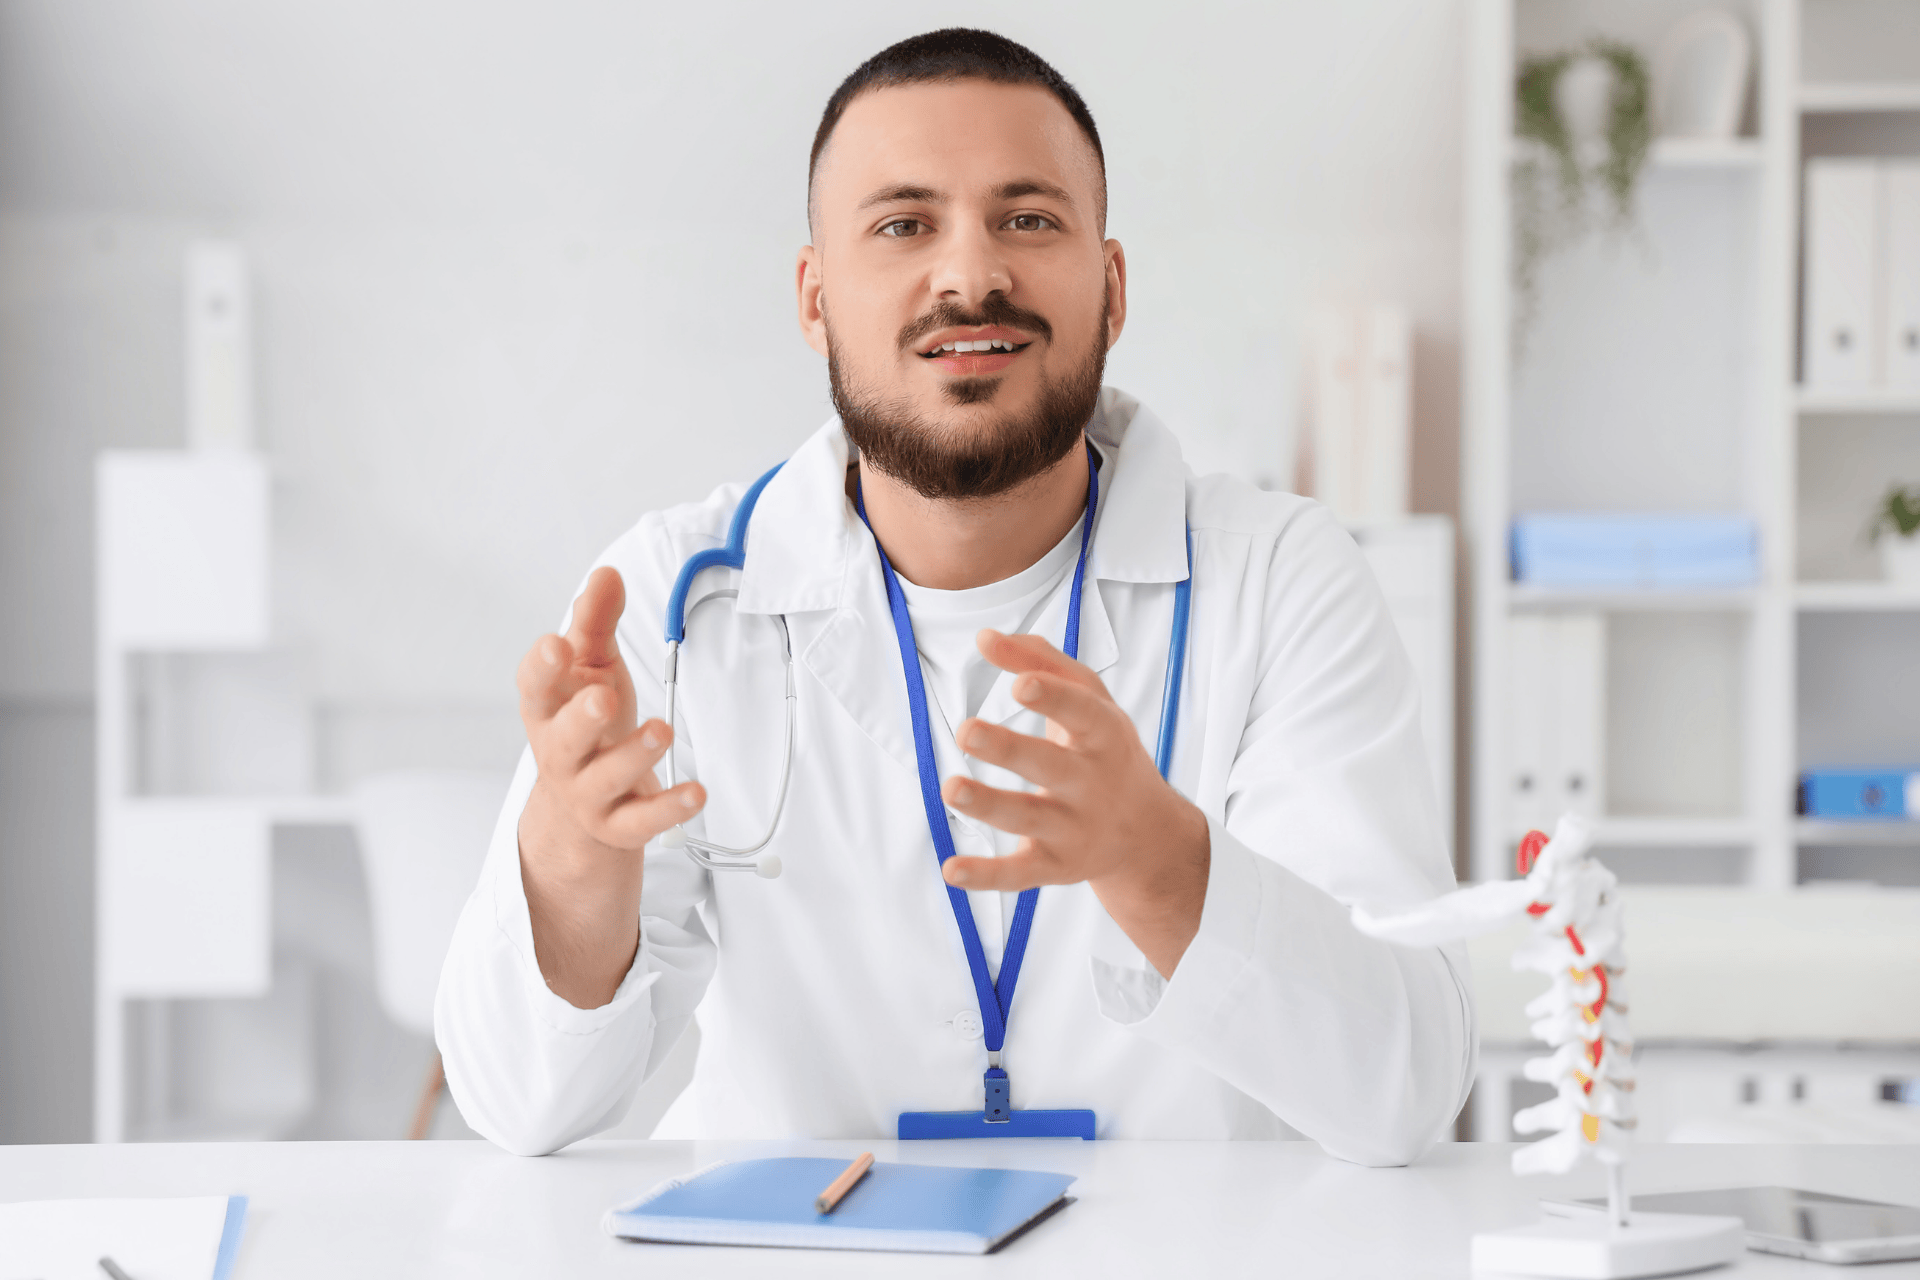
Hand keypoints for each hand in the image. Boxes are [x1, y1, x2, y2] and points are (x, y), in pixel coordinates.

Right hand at [515, 566, 704, 1007]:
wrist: (584, 804)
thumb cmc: (588, 722)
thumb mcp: (591, 669)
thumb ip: (596, 622)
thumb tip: (606, 573)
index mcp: (549, 710)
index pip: (535, 689)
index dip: (542, 668)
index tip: (556, 644)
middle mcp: (561, 754)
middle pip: (564, 739)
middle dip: (582, 718)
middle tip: (604, 697)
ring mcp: (588, 793)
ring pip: (606, 780)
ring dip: (634, 756)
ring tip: (662, 730)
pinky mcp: (620, 825)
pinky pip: (642, 822)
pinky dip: (670, 808)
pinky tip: (697, 792)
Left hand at [939, 629, 1209, 977]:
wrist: (1149, 834)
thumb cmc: (1106, 752)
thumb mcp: (1091, 701)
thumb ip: (1041, 661)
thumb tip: (985, 638)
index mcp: (1103, 736)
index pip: (1082, 713)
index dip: (1053, 698)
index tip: (1020, 684)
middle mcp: (1091, 783)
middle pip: (1050, 765)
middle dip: (1009, 748)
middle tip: (966, 731)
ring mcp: (1074, 828)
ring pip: (1029, 817)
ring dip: (989, 805)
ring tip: (951, 787)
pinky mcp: (1055, 866)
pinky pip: (1019, 873)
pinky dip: (986, 875)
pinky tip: (952, 870)